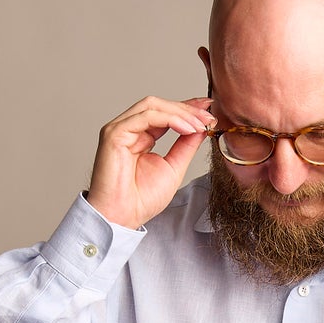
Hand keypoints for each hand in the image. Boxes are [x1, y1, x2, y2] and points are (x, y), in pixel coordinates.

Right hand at [86, 96, 215, 228]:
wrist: (123, 217)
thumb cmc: (141, 199)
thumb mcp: (174, 167)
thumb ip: (186, 146)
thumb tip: (201, 127)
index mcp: (140, 137)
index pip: (164, 113)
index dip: (187, 107)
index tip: (208, 108)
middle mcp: (128, 129)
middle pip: (158, 105)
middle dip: (186, 108)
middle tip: (208, 116)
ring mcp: (119, 129)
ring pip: (152, 106)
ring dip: (180, 112)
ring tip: (200, 124)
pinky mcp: (114, 134)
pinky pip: (145, 117)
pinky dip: (169, 119)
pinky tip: (186, 128)